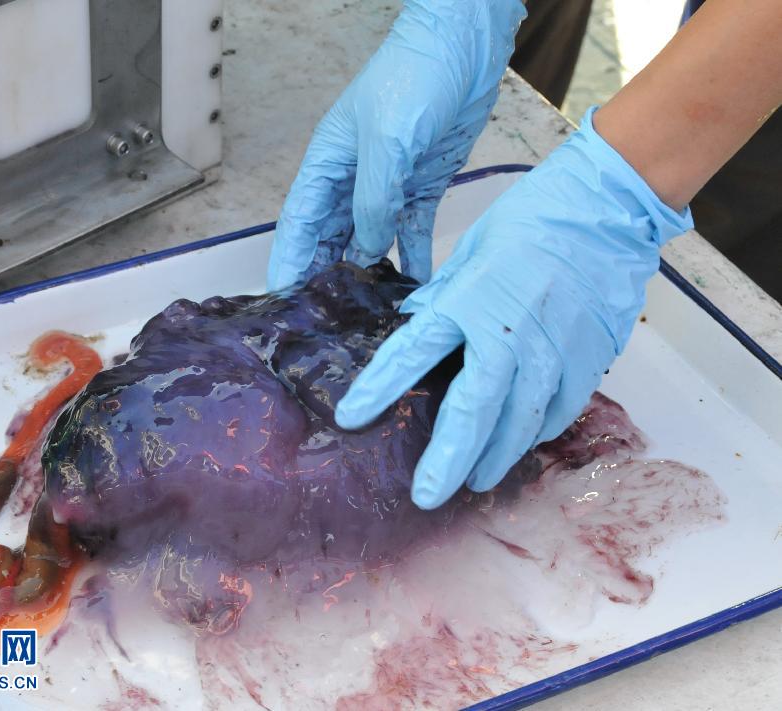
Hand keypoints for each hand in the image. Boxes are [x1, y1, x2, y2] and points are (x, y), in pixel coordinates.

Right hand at [267, 0, 526, 289]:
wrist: (466, 48)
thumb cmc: (414, 78)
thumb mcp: (387, 142)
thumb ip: (372, 201)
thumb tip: (364, 252)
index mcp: (326, 167)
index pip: (299, 226)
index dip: (290, 264)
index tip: (285, 303)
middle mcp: (350, 183)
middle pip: (330, 242)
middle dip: (326, 280)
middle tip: (328, 324)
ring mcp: (387, 189)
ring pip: (368, 244)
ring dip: (368, 278)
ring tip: (368, 317)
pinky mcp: (420, 191)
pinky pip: (412, 236)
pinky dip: (412, 262)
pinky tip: (413, 292)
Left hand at [335, 109, 692, 508]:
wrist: (608, 207)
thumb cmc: (536, 217)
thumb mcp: (474, 247)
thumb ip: (445, 292)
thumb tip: (417, 319)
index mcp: (469, 300)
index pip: (411, 353)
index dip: (378, 389)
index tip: (351, 419)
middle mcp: (508, 335)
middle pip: (473, 412)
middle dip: (448, 460)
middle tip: (427, 496)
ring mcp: (553, 352)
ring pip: (520, 423)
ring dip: (495, 457)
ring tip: (474, 482)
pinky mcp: (590, 358)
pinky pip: (561, 409)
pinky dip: (539, 432)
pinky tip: (524, 444)